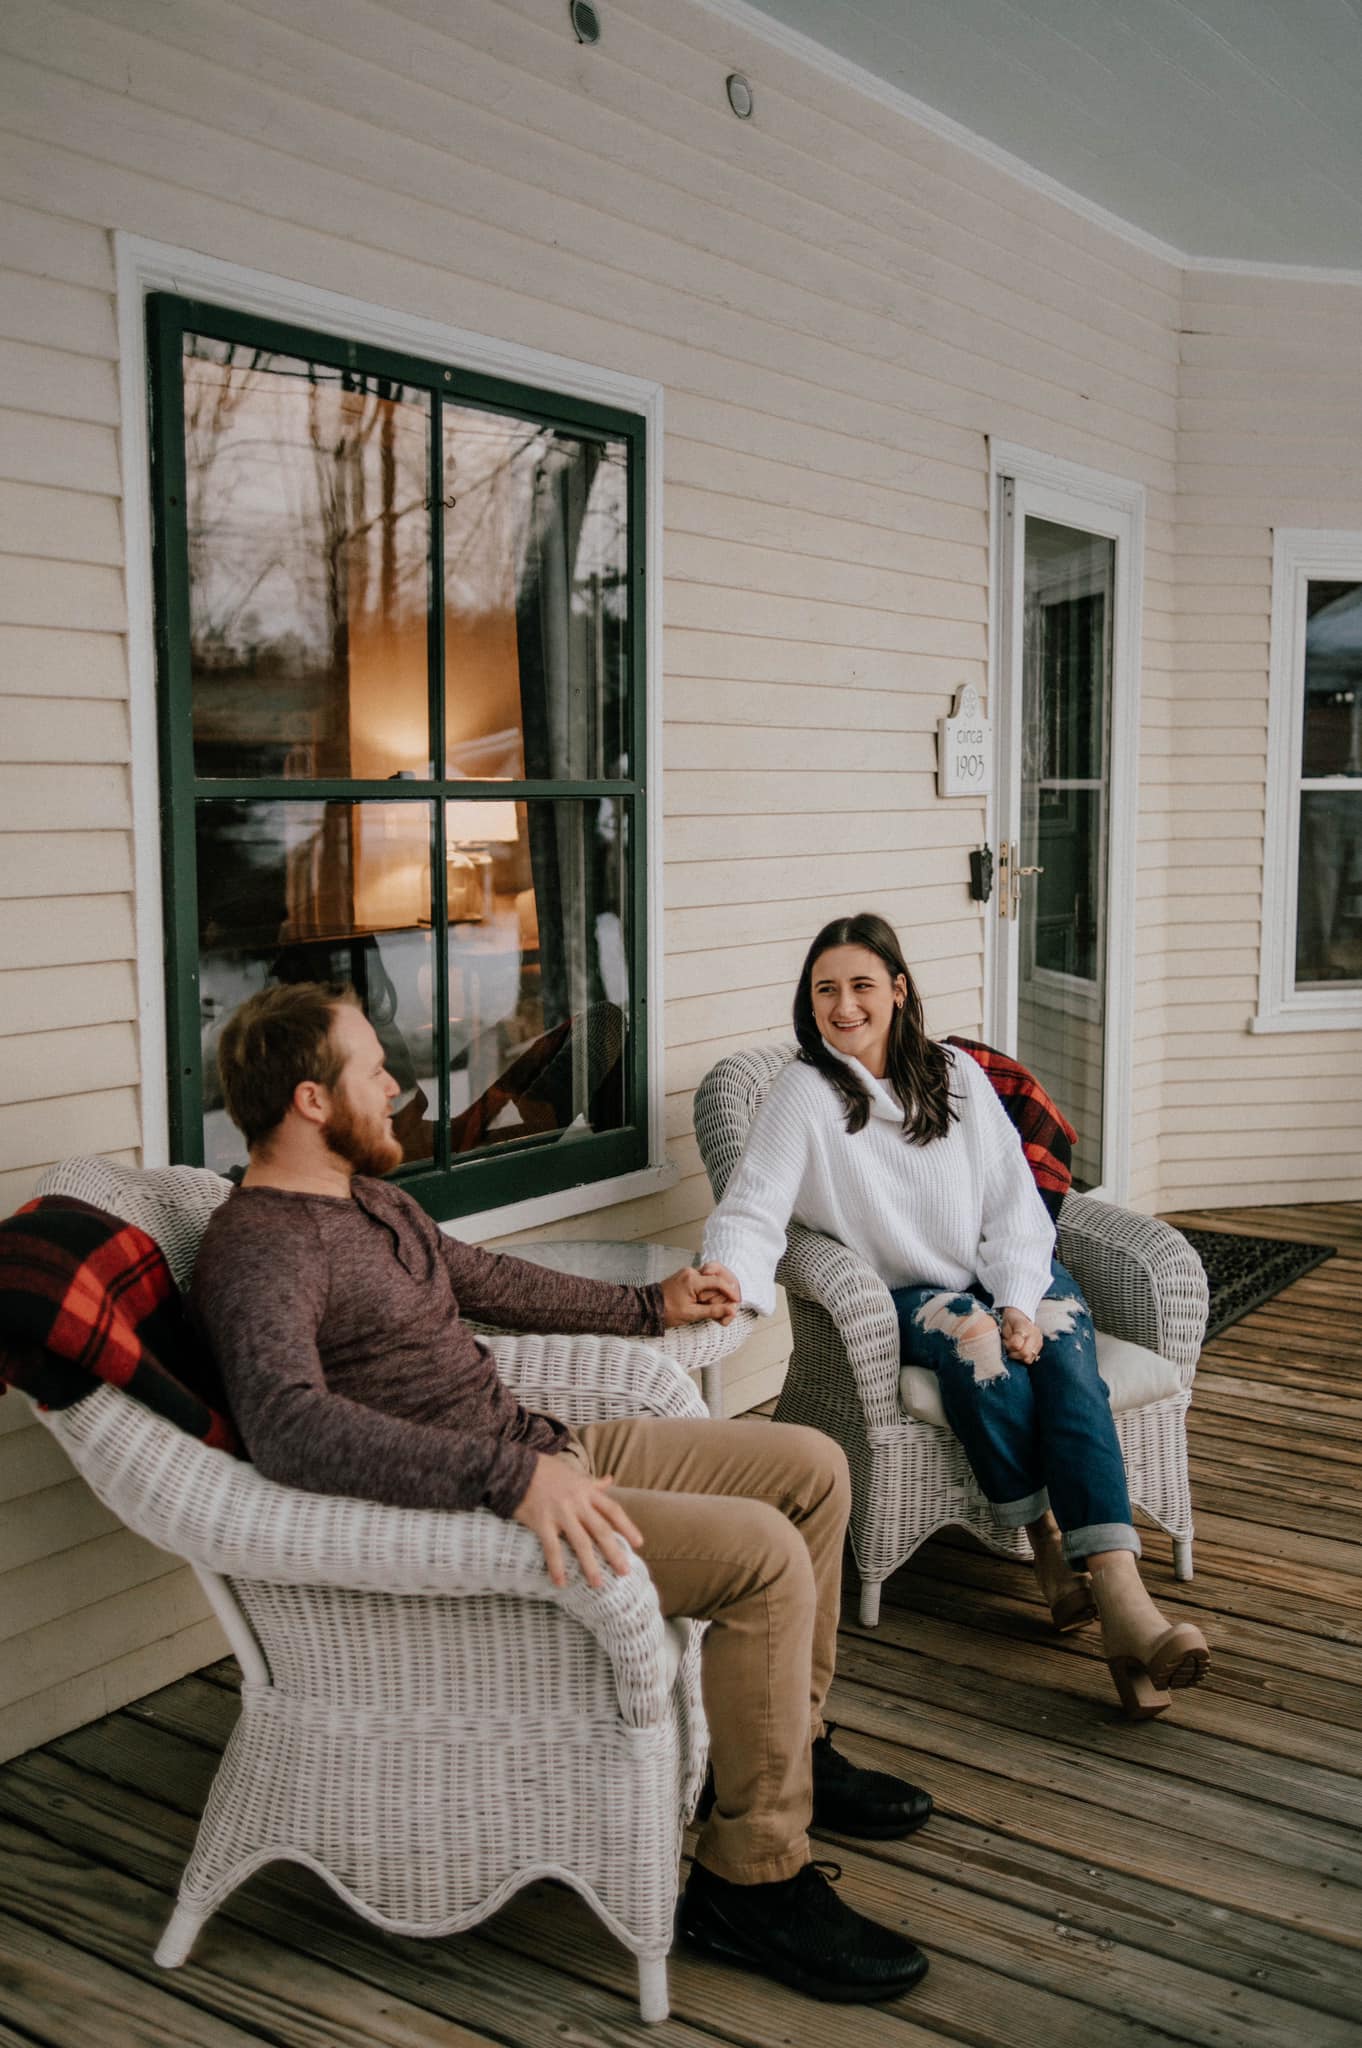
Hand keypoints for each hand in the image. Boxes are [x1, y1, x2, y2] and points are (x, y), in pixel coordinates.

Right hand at [512, 1451, 643, 1588]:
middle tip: (624, 1572)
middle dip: (614, 1552)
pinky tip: (561, 1582)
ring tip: (598, 1584)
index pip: (613, 1510)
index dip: (627, 1527)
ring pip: (581, 1543)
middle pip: (601, 1530)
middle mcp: (577, 1503)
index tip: (639, 1543)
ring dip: (590, 1565)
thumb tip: (610, 1479)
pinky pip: (552, 1549)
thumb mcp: (573, 1473)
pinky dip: (557, 1567)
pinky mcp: (542, 1522)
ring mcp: (560, 1513)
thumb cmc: (545, 1470)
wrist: (515, 1468)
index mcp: (586, 1491)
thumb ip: (592, 1482)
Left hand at [660, 1262, 740, 1327]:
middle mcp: (691, 1272)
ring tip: (720, 1305)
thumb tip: (731, 1311)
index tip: (736, 1301)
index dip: (730, 1292)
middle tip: (730, 1304)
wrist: (647, 1308)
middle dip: (725, 1290)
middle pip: (718, 1276)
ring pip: (711, 1277)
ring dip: (718, 1290)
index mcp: (692, 1280)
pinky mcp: (686, 1277)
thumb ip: (713, 1311)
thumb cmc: (667, 1312)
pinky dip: (709, 1289)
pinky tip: (710, 1302)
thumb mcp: (691, 1314)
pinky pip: (703, 1280)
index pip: (719, 1282)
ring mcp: (688, 1273)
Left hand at [1001, 1307, 1041, 1362]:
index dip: (1008, 1346)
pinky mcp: (1040, 1346)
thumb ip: (1007, 1337)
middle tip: (1009, 1348)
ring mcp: (1039, 1340)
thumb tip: (1009, 1348)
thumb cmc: (1009, 1322)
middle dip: (1014, 1354)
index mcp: (1025, 1326)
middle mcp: (1035, 1334)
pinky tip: (1020, 1350)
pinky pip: (1031, 1358)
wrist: (1018, 1316)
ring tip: (1014, 1348)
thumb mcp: (1004, 1326)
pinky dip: (1023, 1357)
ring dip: (1019, 1356)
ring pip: (1028, 1358)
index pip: (1016, 1345)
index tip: (1004, 1341)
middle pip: (1025, 1354)